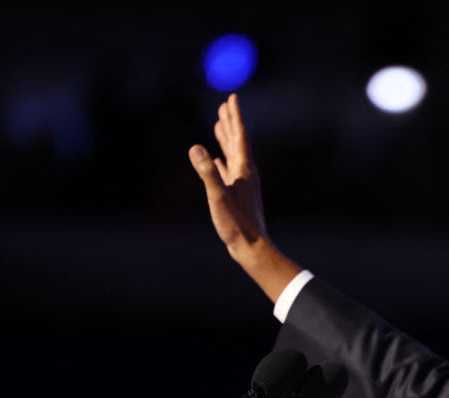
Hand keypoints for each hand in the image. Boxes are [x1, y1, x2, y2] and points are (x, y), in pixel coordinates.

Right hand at [188, 93, 299, 300]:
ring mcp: (242, 184)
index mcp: (244, 170)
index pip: (239, 137)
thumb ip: (207, 172)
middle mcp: (246, 174)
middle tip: (225, 105)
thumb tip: (196, 147)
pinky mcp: (237, 195)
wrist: (251, 248)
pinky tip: (216, 160)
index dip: (235, 117)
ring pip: (233, 155)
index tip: (232, 98)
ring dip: (226, 139)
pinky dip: (222, 161)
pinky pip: (228, 172)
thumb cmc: (237, 224)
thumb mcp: (218, 196)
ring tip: (219, 124)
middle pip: (238, 142)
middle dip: (231, 123)